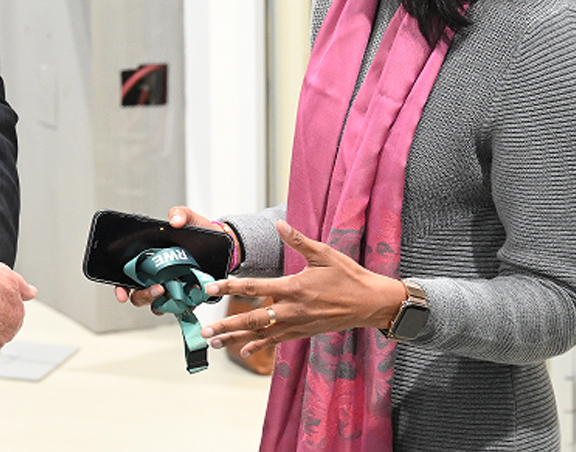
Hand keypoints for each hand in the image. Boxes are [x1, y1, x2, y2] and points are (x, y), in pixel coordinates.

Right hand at [114, 206, 230, 306]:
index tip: (122, 294)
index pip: (126, 277)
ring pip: (156, 304)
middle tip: (158, 288)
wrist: (222, 244)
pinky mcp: (186, 297)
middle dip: (144, 295)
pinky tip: (189, 297)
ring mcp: (170, 288)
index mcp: (147, 259)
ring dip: (161, 303)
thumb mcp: (189, 218)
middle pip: (139, 295)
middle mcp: (155, 276)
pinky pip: (180, 309)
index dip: (120, 288)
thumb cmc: (199, 232)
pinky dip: (182, 307)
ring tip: (173, 292)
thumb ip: (179, 214)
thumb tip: (174, 220)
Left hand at [199, 220, 407, 358]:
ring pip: (261, 333)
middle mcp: (292, 309)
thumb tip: (280, 224)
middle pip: (252, 318)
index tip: (210, 289)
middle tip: (204, 329)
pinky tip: (242, 351)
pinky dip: (258, 345)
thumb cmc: (348, 276)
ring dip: (236, 338)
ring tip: (213, 342)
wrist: (371, 303)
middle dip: (226, 325)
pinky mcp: (303, 332)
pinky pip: (276, 340)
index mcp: (294, 287)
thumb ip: (299, 240)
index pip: (254, 287)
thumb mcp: (325, 254)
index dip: (230, 287)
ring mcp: (297, 324)